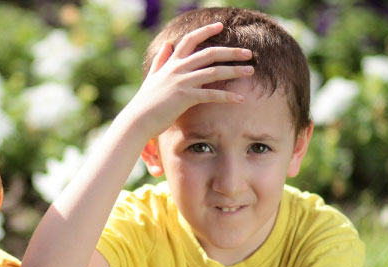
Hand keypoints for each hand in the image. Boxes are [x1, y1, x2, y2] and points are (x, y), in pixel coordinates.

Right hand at [122, 22, 253, 141]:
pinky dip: (227, 96)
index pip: (190, 40)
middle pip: (209, 54)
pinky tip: (239, 98)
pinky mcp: (185, 98)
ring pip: (214, 72)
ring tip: (250, 71)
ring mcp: (182, 82)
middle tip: (248, 53)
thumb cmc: (145, 103)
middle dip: (231, 52)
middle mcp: (177, 69)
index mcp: (171, 63)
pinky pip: (211, 94)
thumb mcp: (152, 77)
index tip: (221, 25)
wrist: (137, 120)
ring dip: (234, 71)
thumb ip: (160, 60)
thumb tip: (167, 44)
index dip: (206, 30)